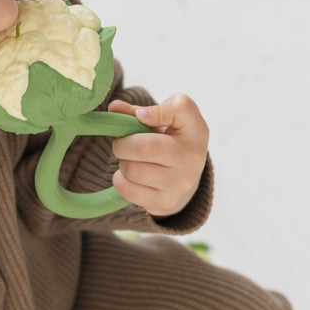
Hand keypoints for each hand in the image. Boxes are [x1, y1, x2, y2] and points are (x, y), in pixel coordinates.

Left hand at [108, 93, 208, 217]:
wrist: (185, 180)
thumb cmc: (171, 142)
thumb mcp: (165, 122)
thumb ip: (138, 112)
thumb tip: (114, 107)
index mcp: (195, 129)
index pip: (180, 108)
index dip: (155, 110)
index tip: (142, 116)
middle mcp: (192, 157)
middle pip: (141, 147)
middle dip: (122, 144)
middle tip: (125, 145)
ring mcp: (180, 183)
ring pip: (131, 169)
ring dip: (123, 163)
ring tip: (133, 161)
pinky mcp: (166, 202)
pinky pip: (127, 189)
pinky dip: (121, 181)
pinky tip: (132, 177)